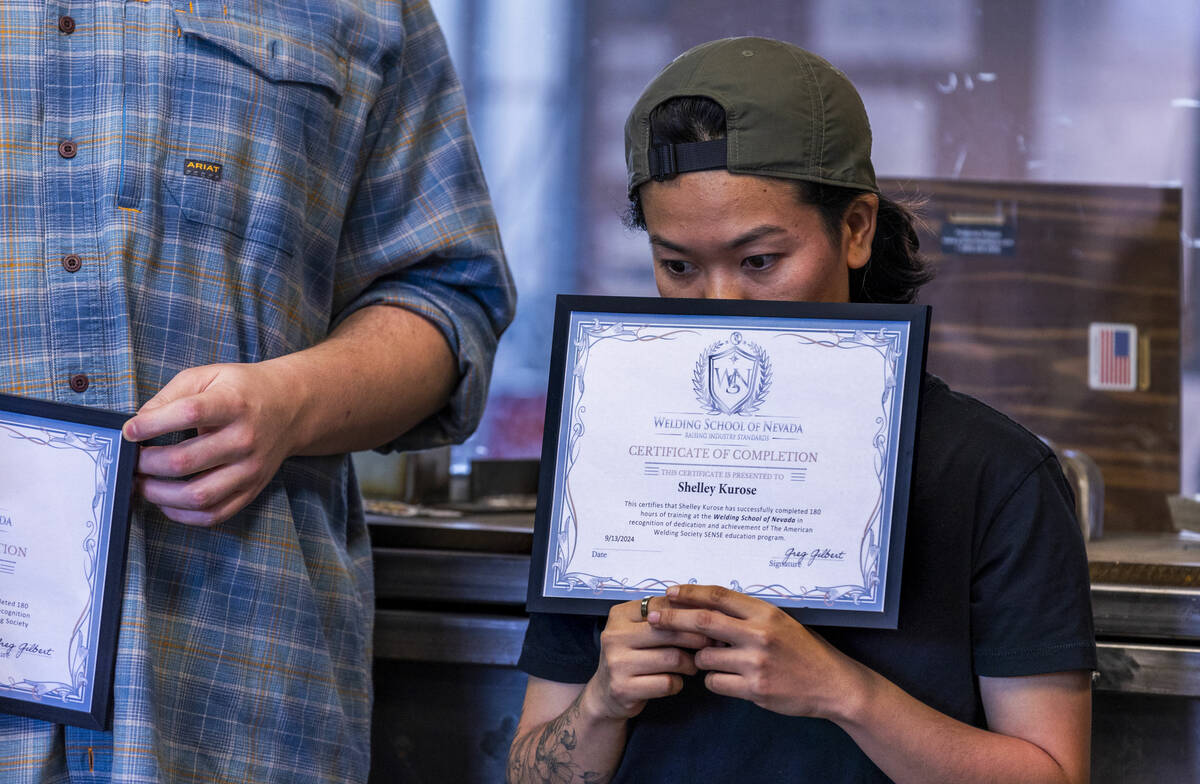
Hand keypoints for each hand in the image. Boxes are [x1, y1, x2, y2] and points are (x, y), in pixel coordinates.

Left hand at [122, 361, 303, 525]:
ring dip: (159, 494)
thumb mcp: (208, 376)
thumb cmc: (243, 390)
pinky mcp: (252, 489)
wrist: (292, 407)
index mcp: (233, 404)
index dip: (150, 424)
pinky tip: (167, 501)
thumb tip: (138, 424)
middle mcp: (245, 439)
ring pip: (198, 495)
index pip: (187, 414)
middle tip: (133, 459)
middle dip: (146, 463)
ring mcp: (250, 469)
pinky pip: (214, 514)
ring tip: (143, 483)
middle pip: (185, 461)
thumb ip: (171, 396)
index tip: (129, 430)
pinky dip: (183, 514)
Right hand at [580, 597, 709, 722]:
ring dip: (690, 664)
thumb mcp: (640, 631)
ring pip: (672, 658)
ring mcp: (616, 663)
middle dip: (697, 638)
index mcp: (620, 615)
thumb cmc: (632, 657)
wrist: (605, 693)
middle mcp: (614, 635)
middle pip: (669, 631)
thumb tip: (707, 610)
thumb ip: (665, 619)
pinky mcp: (623, 688)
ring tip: (693, 665)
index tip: (710, 620)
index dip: (691, 612)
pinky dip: (678, 683)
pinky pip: (666, 683)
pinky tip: (676, 681)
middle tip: (712, 643)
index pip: (663, 606)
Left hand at [648, 584, 866, 719]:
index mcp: (765, 612)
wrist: (832, 684)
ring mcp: (756, 663)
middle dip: (672, 618)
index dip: (690, 592)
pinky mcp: (755, 689)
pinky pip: (715, 682)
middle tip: (651, 617)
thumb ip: (746, 617)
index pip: (718, 596)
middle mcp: (759, 634)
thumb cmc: (802, 650)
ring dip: (699, 658)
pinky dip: (713, 680)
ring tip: (712, 659)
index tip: (668, 592)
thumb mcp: (779, 622)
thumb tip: (705, 610)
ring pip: (705, 657)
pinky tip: (726, 678)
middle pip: (703, 621)